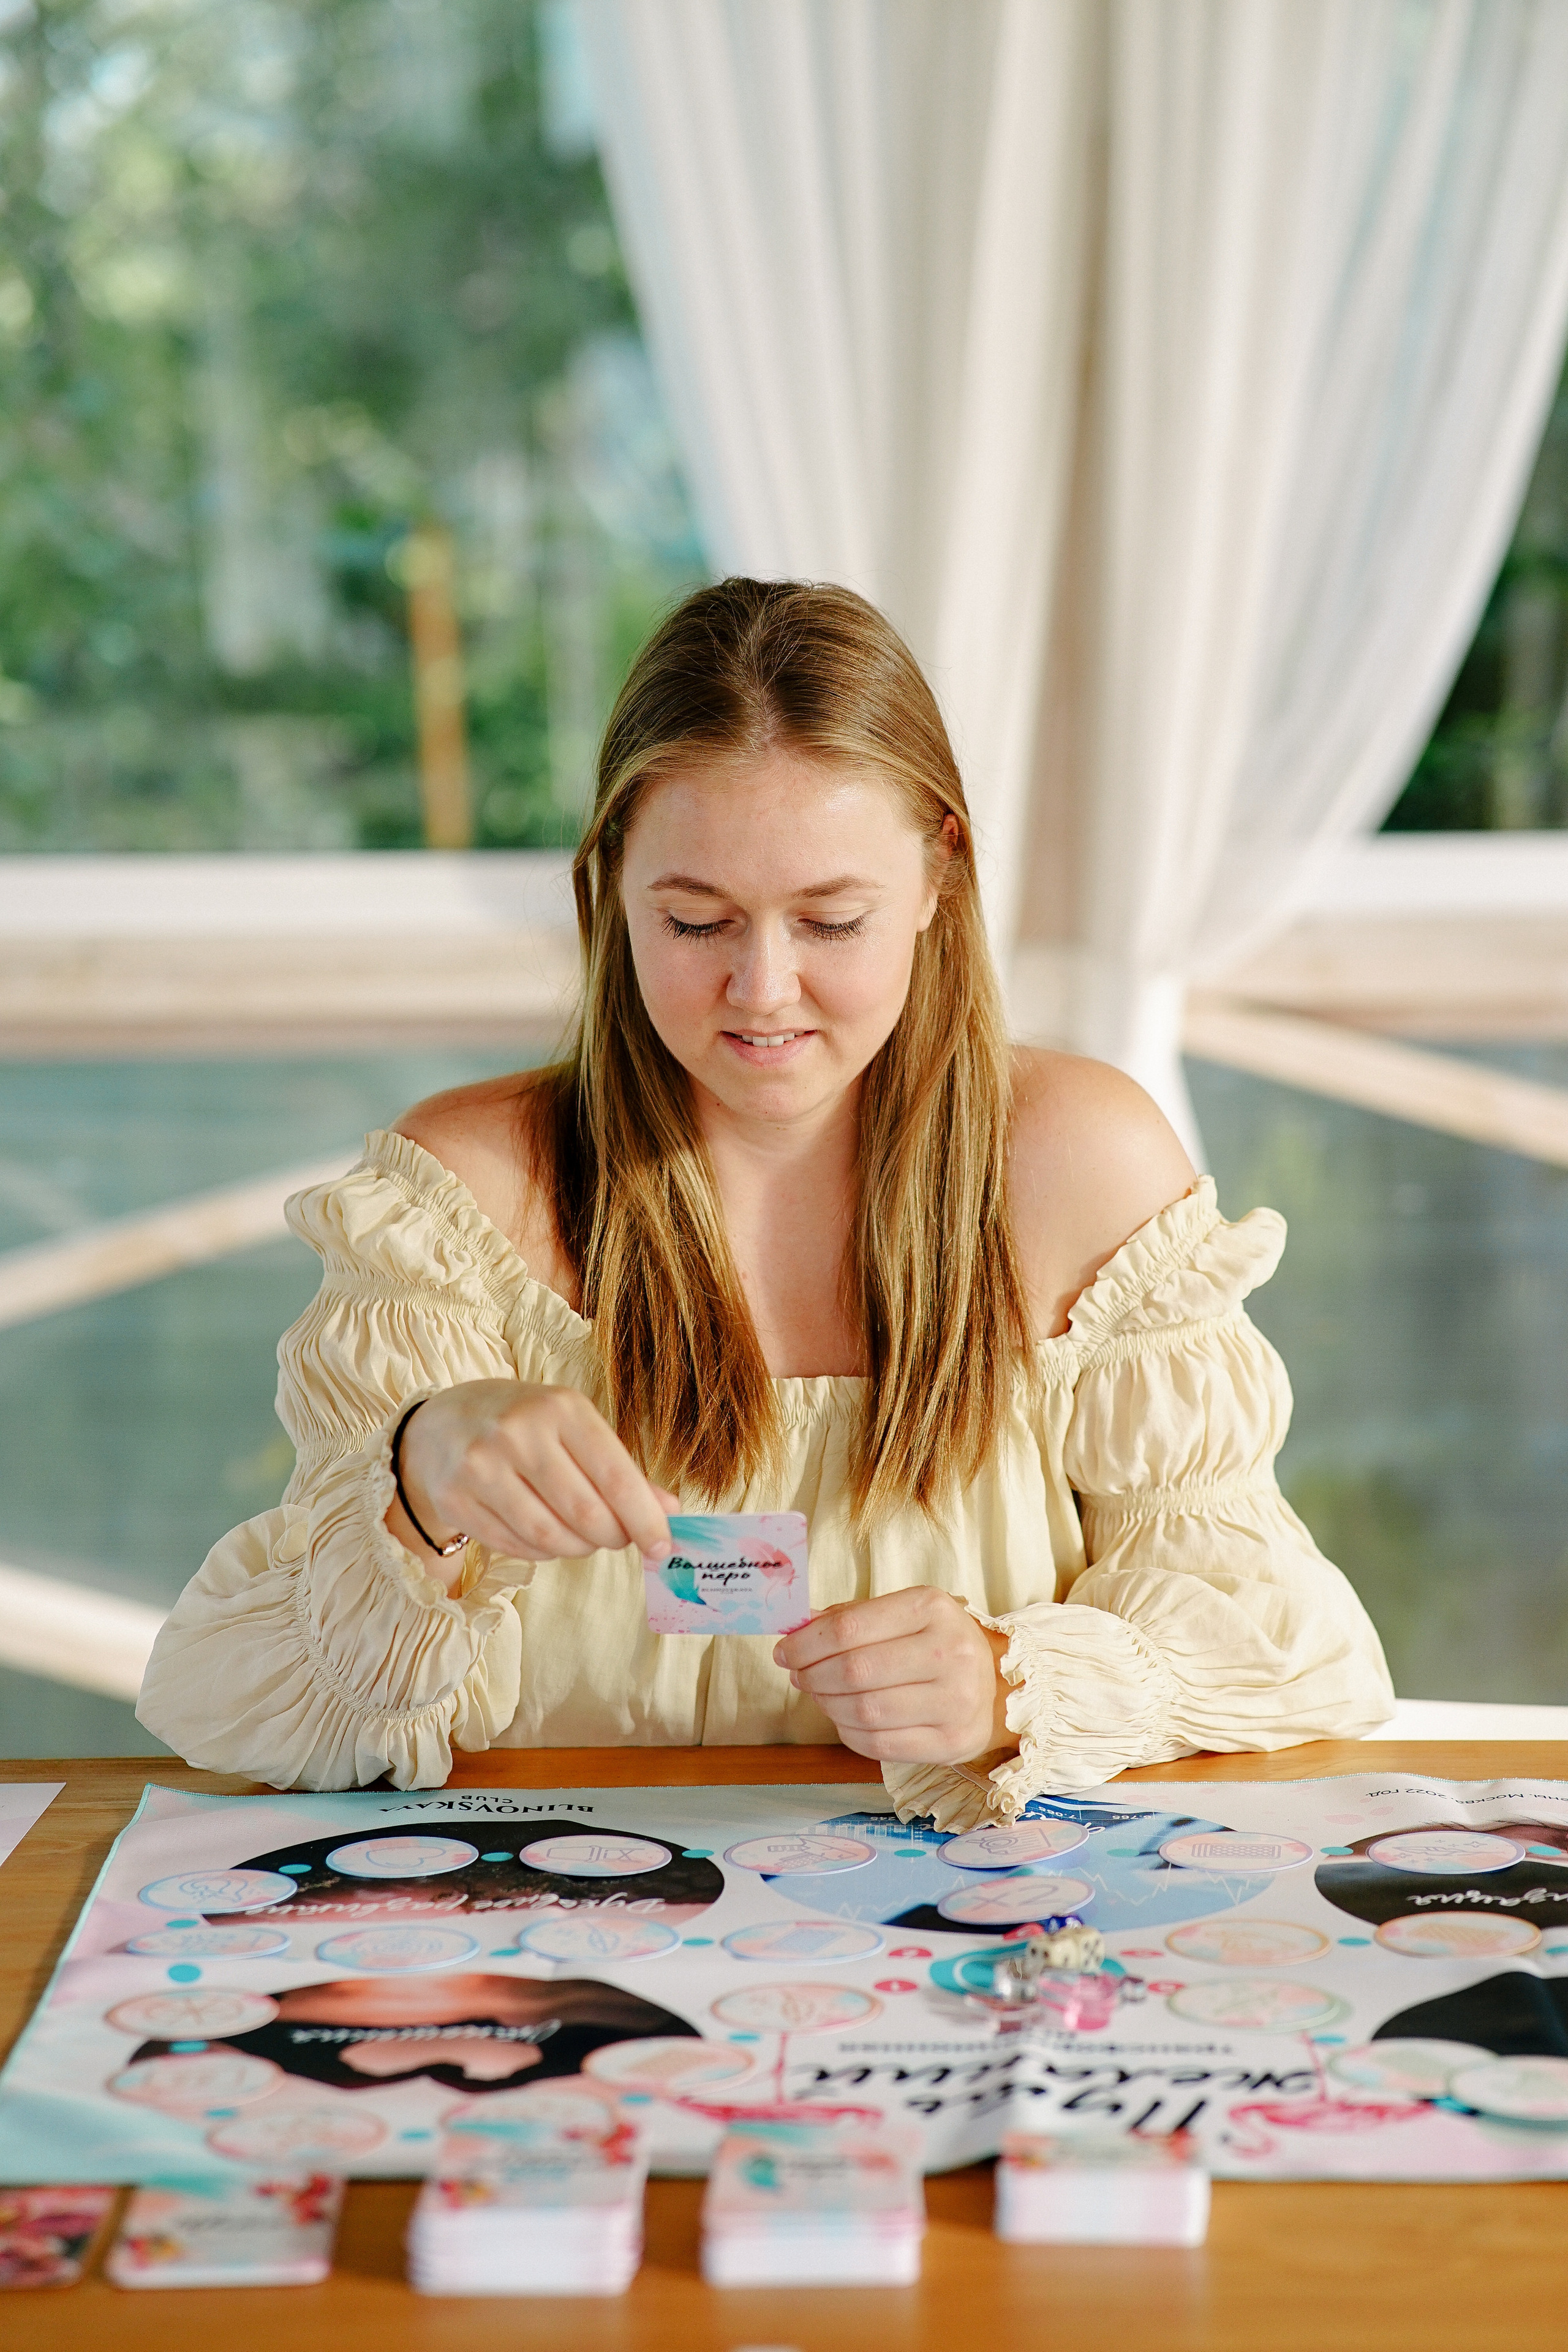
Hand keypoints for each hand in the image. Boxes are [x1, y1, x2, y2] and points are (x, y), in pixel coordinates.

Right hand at [390, 1379, 677, 1578]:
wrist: (442, 1423)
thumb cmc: (524, 1425)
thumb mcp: (574, 1428)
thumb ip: (621, 1471)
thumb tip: (669, 1513)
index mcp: (559, 1407)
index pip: (615, 1475)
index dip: (645, 1519)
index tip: (663, 1547)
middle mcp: (517, 1432)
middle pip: (585, 1513)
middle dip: (613, 1536)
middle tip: (618, 1537)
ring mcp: (480, 1467)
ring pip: (550, 1536)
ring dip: (578, 1548)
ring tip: (583, 1537)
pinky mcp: (454, 1499)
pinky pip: (517, 1546)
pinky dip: (543, 1551)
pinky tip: (546, 1535)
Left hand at [773, 1588, 1014, 1764]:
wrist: (993, 1685)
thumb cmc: (933, 1642)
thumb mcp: (900, 1614)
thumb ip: (849, 1618)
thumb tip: (795, 1627)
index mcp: (932, 1607)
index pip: (850, 1626)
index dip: (806, 1642)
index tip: (785, 1651)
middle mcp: (950, 1651)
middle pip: (855, 1670)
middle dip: (813, 1675)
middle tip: (799, 1675)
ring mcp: (956, 1700)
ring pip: (864, 1711)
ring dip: (828, 1704)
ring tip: (821, 1695)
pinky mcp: (952, 1742)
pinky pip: (879, 1745)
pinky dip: (848, 1733)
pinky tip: (844, 1719)